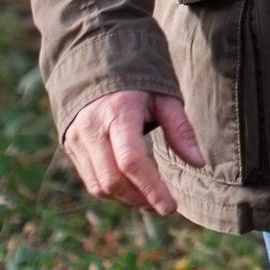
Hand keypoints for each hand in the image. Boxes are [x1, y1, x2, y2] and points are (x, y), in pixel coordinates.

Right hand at [63, 89, 205, 214]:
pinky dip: (113, 190)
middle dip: (140, 198)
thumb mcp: (165, 97)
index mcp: (118, 112)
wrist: (96, 62)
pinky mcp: (71, 147)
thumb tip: (199, 163)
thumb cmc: (139, 81)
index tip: (170, 207)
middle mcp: (91, 128)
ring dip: (127, 198)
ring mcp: (77, 139)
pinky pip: (91, 179)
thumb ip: (181, 129)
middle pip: (112, 178)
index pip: (131, 160)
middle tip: (165, 207)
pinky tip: (134, 189)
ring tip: (152, 199)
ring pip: (99, 184)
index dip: (151, 188)